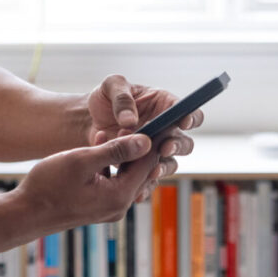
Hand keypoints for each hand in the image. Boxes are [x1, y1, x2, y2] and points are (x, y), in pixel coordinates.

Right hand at [13, 133, 159, 234]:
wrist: (24, 213)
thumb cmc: (49, 186)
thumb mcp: (82, 161)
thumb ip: (115, 150)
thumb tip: (146, 141)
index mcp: (119, 195)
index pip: (148, 162)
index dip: (153, 139)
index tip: (157, 119)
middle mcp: (119, 206)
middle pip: (140, 169)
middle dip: (135, 144)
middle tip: (129, 121)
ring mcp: (108, 208)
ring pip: (125, 174)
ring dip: (119, 152)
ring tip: (106, 132)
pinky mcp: (98, 207)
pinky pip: (112, 181)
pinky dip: (108, 164)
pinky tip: (95, 147)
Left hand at [85, 75, 202, 199]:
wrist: (87, 121)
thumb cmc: (104, 98)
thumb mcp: (111, 86)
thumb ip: (122, 98)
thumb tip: (130, 120)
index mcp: (163, 105)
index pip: (186, 111)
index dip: (190, 117)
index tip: (182, 122)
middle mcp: (164, 130)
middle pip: (184, 142)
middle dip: (177, 146)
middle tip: (164, 148)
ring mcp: (154, 150)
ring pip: (170, 163)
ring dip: (162, 166)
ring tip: (150, 169)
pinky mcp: (142, 167)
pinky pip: (150, 180)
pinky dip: (145, 185)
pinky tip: (138, 190)